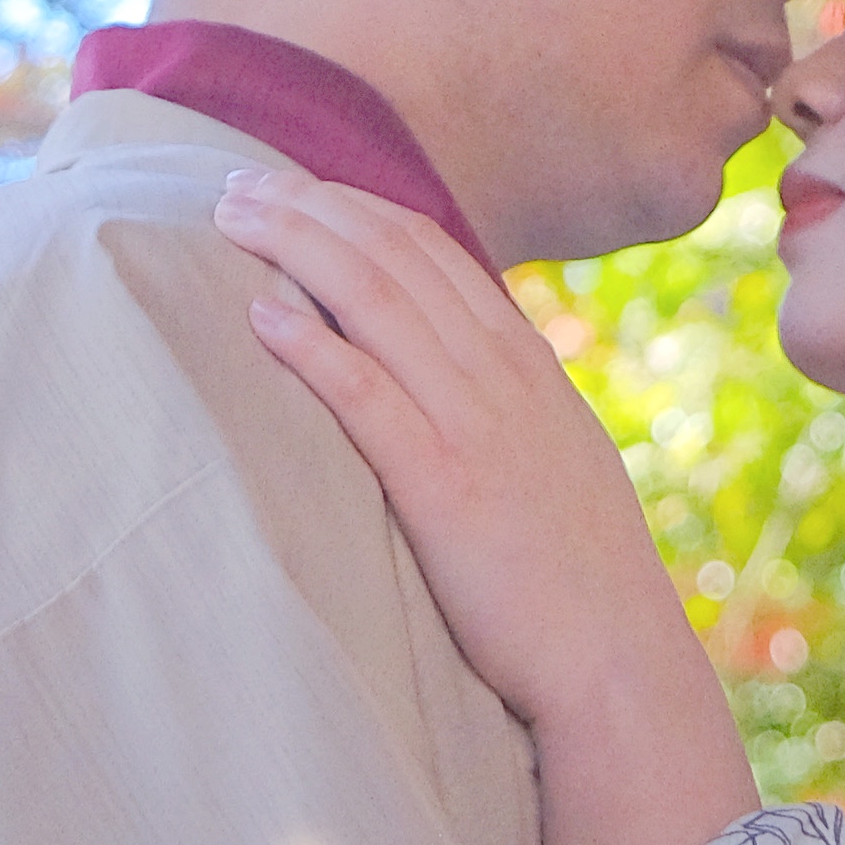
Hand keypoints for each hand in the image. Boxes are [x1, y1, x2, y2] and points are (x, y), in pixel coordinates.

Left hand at [219, 166, 757, 844]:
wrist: (615, 663)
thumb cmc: (575, 580)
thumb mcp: (552, 463)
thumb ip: (502, 410)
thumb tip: (447, 377)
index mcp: (525, 367)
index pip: (434, 253)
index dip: (357, 209)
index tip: (295, 188)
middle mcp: (500, 378)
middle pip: (393, 258)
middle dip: (310, 209)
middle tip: (236, 181)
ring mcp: (474, 428)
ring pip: (374, 304)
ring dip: (296, 250)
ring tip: (230, 217)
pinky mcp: (443, 488)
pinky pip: (368, 398)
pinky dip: (313, 348)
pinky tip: (261, 316)